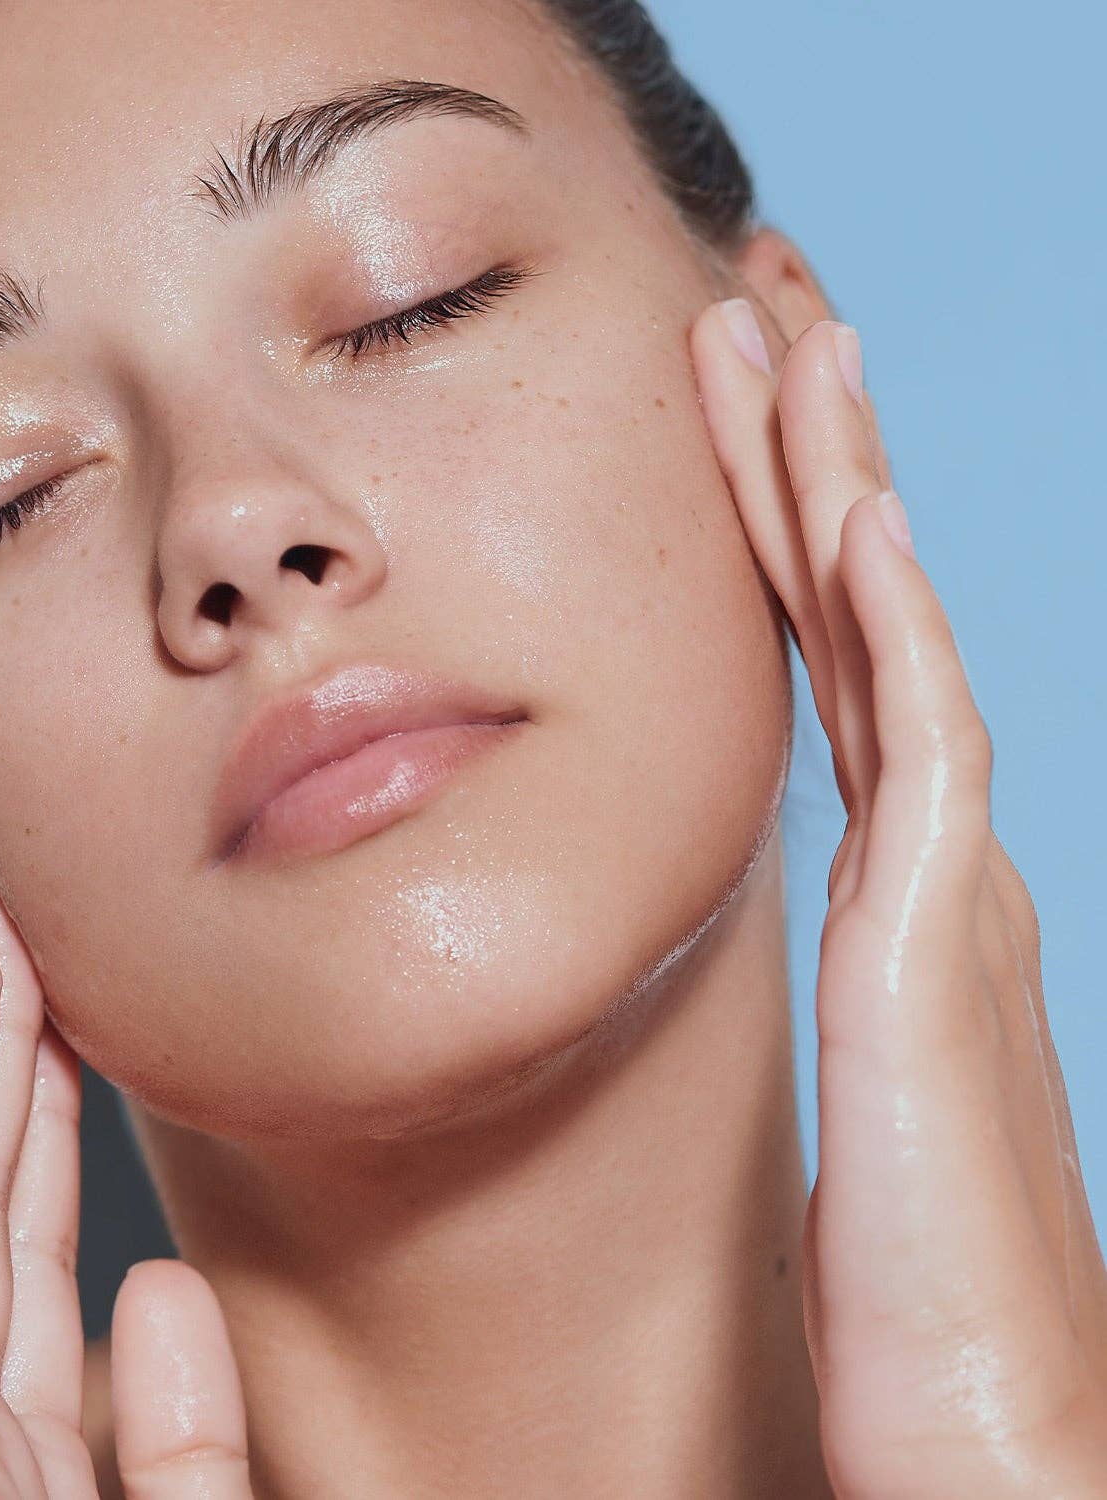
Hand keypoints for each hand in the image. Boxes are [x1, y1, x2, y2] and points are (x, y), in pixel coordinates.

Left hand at [692, 302, 1106, 1495]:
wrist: (985, 1426)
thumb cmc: (899, 1293)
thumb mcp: (838, 1092)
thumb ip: (810, 1005)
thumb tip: (746, 971)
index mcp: (892, 892)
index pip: (823, 664)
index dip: (780, 533)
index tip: (731, 424)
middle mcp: (929, 860)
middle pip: (851, 610)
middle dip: (803, 457)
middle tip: (755, 326)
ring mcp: (943, 881)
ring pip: (876, 629)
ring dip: (830, 481)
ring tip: (787, 340)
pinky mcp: (938, 931)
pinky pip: (911, 726)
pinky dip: (883, 611)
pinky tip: (849, 511)